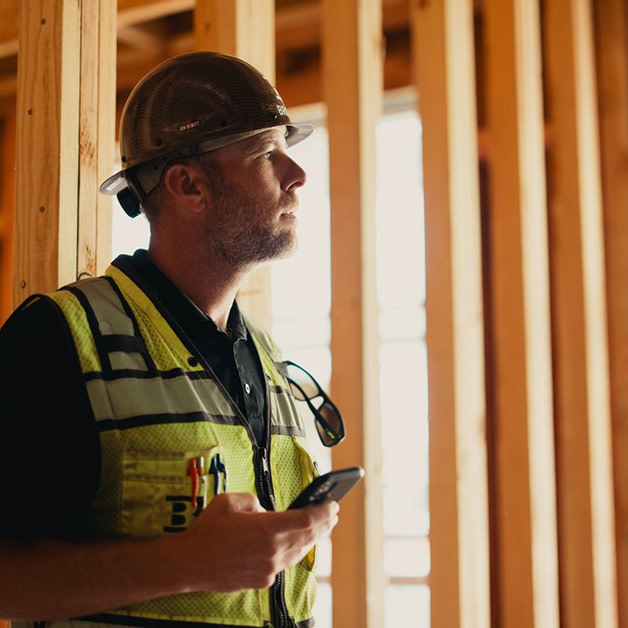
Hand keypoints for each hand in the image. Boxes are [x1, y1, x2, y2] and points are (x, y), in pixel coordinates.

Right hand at [174, 492, 338, 591]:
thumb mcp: (230, 501)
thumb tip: (265, 510)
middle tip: (333, 515)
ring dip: (312, 539)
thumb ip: (254, 501)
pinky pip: (284, 563)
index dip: (323, 511)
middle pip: (307, 536)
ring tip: (320, 529)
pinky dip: (293, 552)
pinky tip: (295, 545)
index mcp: (267, 528)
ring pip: (299, 552)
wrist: (190, 564)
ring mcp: (269, 568)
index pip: (306, 519)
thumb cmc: (207, 531)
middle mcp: (272, 550)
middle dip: (323, 524)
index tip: (333, 505)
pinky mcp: (263, 580)